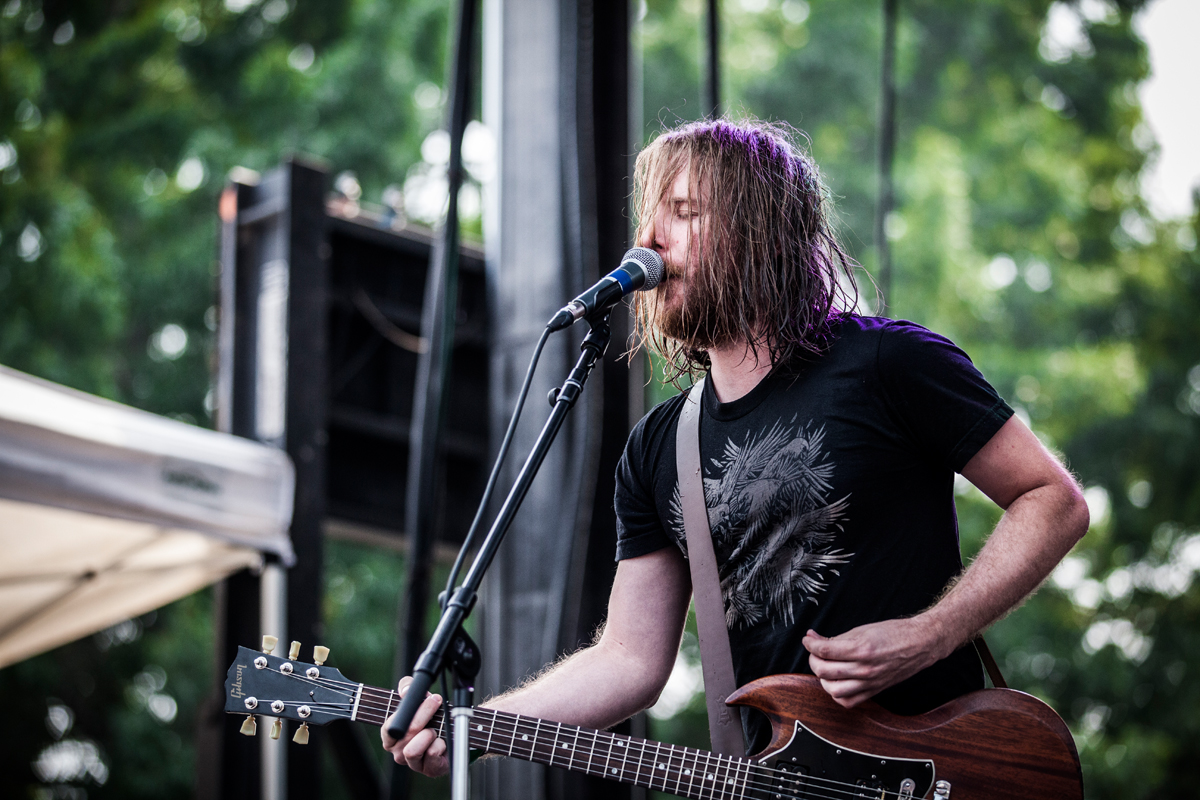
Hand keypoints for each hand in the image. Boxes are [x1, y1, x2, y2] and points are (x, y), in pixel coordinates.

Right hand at [381, 676, 448, 776]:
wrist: (451, 736)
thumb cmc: (430, 718)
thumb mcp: (418, 698)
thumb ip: (407, 687)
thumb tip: (405, 690)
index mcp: (391, 737)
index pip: (389, 728)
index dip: (407, 712)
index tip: (425, 698)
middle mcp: (398, 752)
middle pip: (406, 734)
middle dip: (424, 714)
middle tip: (436, 702)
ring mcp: (413, 763)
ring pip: (413, 749)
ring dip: (429, 734)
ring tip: (435, 729)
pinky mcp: (429, 769)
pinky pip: (431, 755)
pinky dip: (440, 744)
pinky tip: (442, 741)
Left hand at [802, 617, 946, 708]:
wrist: (920, 643)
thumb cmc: (894, 633)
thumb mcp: (863, 629)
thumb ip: (838, 638)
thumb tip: (816, 639)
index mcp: (862, 649)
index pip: (825, 650)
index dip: (810, 643)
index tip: (807, 639)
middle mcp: (865, 668)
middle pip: (825, 671)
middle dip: (813, 660)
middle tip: (814, 651)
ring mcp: (870, 682)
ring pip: (834, 690)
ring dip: (823, 679)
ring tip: (823, 667)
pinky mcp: (874, 690)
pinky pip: (849, 701)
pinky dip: (837, 694)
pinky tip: (835, 683)